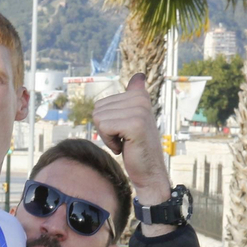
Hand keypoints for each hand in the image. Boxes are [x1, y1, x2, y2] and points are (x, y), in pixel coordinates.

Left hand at [93, 73, 170, 204]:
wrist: (149, 171)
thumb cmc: (137, 147)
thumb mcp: (133, 118)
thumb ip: (134, 96)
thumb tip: (139, 75)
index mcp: (139, 95)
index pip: (101, 103)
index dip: (106, 121)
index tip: (124, 131)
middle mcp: (141, 99)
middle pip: (97, 110)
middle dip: (106, 129)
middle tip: (124, 139)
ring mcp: (139, 110)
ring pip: (99, 118)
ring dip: (108, 136)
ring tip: (125, 142)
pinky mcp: (135, 124)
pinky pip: (103, 127)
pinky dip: (110, 141)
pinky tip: (124, 146)